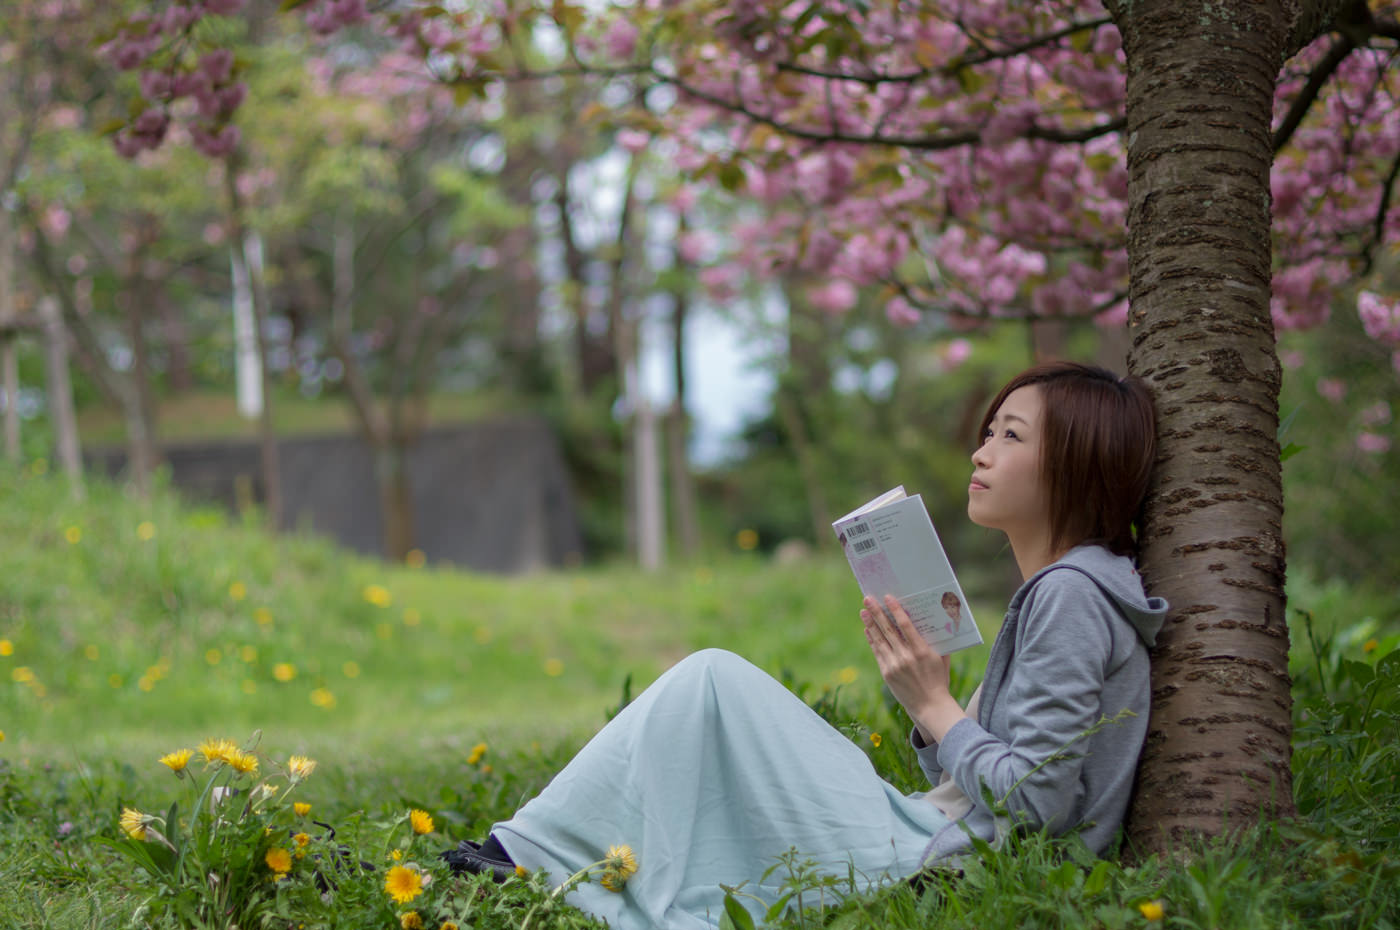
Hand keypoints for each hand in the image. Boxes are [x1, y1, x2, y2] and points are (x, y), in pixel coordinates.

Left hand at [861, 595, 965, 742]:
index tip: (888, 597)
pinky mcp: (886, 673)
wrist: (929, 705)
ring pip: (879, 639)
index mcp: (922, 651)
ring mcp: (894, 665)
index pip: (905, 625)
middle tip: (868, 598)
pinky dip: (872, 640)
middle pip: (888, 629)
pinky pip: (877, 652)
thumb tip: (932, 621)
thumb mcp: (942, 658)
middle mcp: (906, 656)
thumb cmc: (939, 679)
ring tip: (863, 611)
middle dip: (877, 612)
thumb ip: (936, 641)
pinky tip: (868, 630)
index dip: (895, 610)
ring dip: (870, 624)